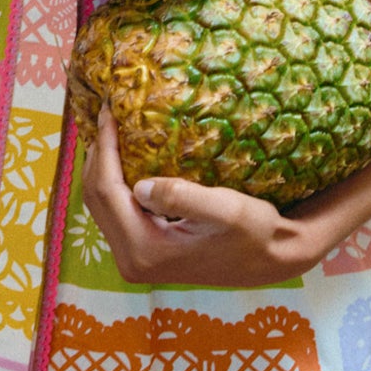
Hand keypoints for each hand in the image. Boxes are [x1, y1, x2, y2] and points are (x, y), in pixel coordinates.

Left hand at [81, 108, 323, 288]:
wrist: (273, 258)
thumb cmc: (255, 232)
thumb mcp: (225, 209)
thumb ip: (182, 198)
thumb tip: (139, 186)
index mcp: (145, 250)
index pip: (108, 191)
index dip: (105, 148)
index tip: (108, 111)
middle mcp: (132, 260)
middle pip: (97, 198)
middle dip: (98, 154)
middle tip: (106, 114)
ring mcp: (135, 258)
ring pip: (102, 205)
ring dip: (103, 167)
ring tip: (110, 129)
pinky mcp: (143, 252)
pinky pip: (115, 211)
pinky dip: (114, 181)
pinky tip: (123, 157)